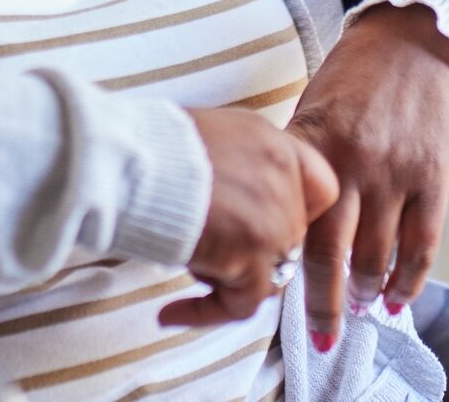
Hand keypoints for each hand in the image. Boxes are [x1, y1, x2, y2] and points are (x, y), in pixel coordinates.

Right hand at [160, 108, 337, 327]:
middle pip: (289, 237)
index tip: (267, 221)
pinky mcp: (250, 258)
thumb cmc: (150, 144)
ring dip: (229, 279)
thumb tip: (227, 197)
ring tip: (183, 264)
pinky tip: (169, 313)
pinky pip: (241, 305)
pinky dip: (205, 313)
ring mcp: (273, 221)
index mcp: (275, 145)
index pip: (319, 187)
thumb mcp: (211, 135)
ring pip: (269, 274)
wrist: (129, 157)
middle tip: (208, 246)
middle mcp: (283, 181)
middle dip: (251, 250)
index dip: (298, 210)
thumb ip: (235, 166)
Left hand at [286, 2, 448, 351]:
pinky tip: (400, 297)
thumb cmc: (358, 74)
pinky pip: (422, 243)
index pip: (288, 221)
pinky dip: (411, 278)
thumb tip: (282, 215)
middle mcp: (350, 165)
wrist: (419, 37)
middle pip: (330, 255)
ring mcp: (395, 174)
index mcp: (310, 146)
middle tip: (319, 334)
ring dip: (369, 292)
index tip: (272, 293)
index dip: (280, 265)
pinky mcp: (434, 176)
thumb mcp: (313, 109)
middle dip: (324, 304)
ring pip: (377, 257)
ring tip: (363, 307)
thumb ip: (301, 162)